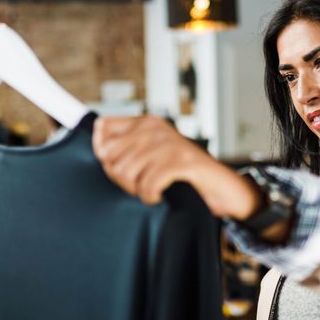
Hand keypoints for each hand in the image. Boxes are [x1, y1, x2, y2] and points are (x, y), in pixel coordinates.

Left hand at [92, 115, 263, 218]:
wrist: (221, 187)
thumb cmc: (183, 175)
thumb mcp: (153, 156)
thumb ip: (127, 150)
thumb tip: (98, 149)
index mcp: (146, 123)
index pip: (102, 128)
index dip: (102, 152)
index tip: (118, 167)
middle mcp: (155, 128)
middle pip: (110, 156)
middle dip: (119, 178)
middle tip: (138, 184)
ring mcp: (169, 143)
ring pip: (126, 172)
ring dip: (135, 189)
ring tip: (149, 190)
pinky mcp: (181, 161)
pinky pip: (147, 184)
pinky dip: (150, 196)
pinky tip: (158, 196)